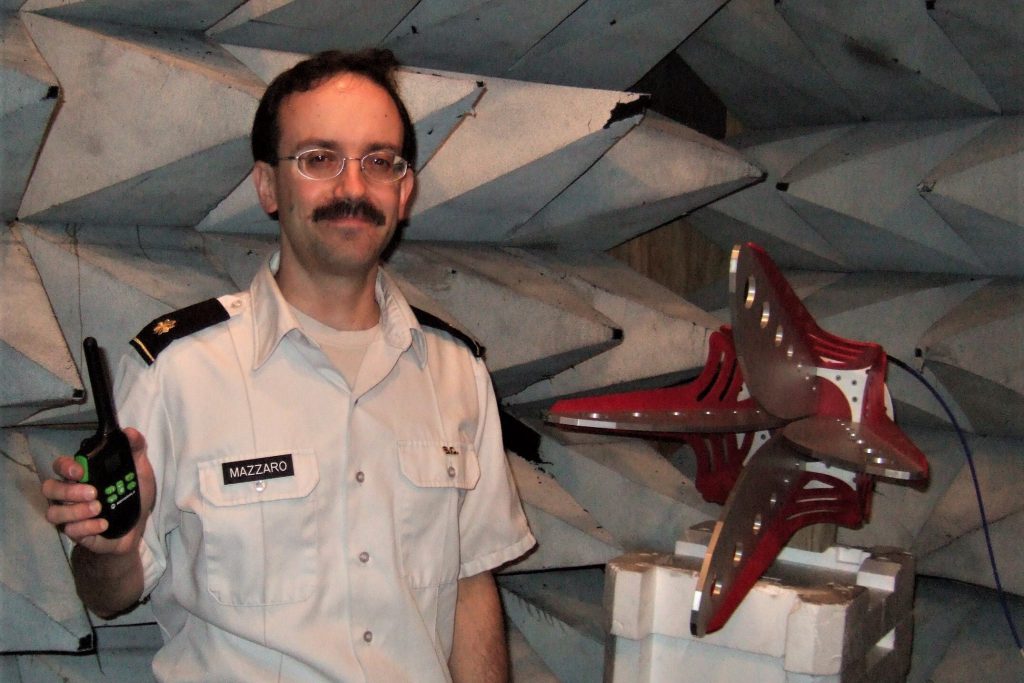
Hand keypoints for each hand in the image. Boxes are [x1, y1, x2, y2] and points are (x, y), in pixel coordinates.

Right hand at [41, 428, 154, 554]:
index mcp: (82, 476)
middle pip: (49, 488)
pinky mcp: (77, 533)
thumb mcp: (140, 470)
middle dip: (68, 490)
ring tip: (98, 508)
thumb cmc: (133, 495)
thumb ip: (136, 449)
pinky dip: (87, 527)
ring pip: (54, 512)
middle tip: (93, 493)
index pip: (60, 466)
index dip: (65, 467)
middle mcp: (70, 494)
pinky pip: (71, 531)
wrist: (138, 526)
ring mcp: (71, 515)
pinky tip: (103, 524)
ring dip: (75, 511)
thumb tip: (129, 432)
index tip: (80, 471)